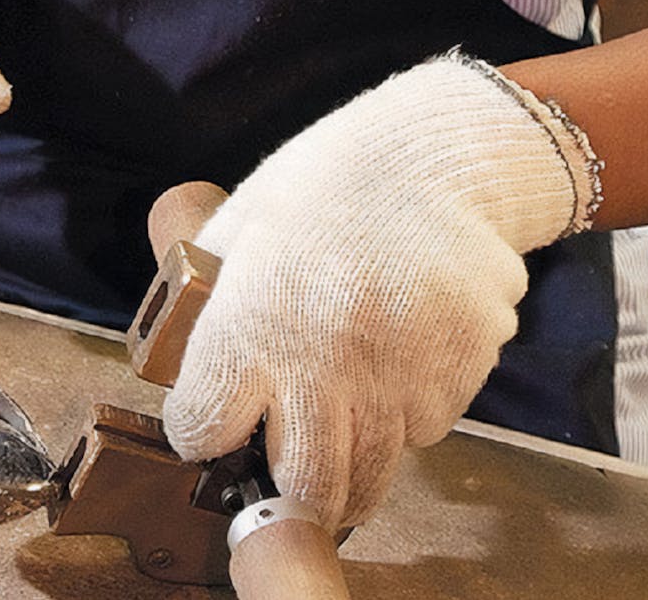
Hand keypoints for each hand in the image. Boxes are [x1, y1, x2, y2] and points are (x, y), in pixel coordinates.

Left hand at [162, 53, 601, 529]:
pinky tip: (396, 370)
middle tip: (287, 475)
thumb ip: (208, 304)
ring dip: (352, 463)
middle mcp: (323, 365)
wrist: (440, 154)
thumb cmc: (326, 185)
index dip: (197, 432)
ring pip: (373, 471)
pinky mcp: (460, 372)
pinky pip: (427, 428)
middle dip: (289, 493)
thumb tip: (187, 366)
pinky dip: (406, 418)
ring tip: (342, 426)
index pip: (202, 430)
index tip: (207, 424)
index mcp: (249, 325)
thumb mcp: (239, 227)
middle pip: (304, 487)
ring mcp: (399, 376)